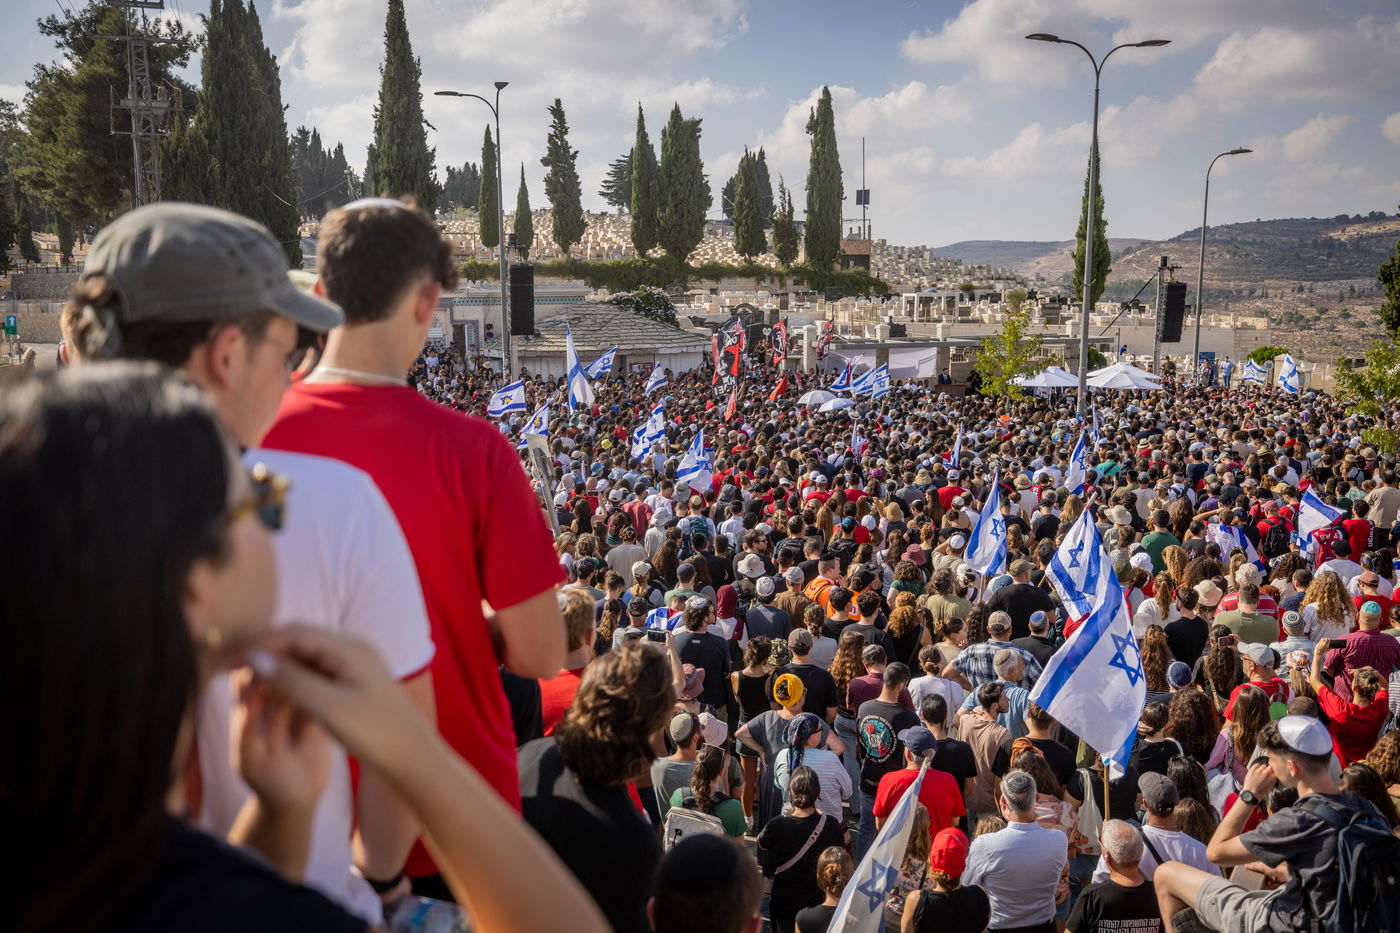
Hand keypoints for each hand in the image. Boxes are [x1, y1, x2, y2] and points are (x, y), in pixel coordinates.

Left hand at [232, 669, 331, 813]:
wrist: (299, 799)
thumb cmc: (268, 783)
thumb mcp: (251, 762)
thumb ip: (247, 733)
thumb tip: (248, 700)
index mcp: (248, 708)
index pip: (249, 675)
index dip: (261, 663)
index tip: (275, 660)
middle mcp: (270, 701)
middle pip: (278, 669)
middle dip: (290, 661)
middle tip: (306, 655)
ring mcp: (295, 705)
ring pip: (301, 677)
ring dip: (312, 668)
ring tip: (327, 661)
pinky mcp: (318, 711)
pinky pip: (321, 691)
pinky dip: (328, 683)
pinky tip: (341, 675)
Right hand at [248, 626, 430, 769]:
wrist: (413, 758)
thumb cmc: (376, 734)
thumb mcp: (329, 708)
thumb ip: (292, 681)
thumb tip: (255, 656)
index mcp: (350, 648)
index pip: (294, 632)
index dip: (259, 644)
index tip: (228, 660)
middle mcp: (353, 648)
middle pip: (298, 640)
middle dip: (264, 653)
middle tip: (230, 670)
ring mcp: (354, 664)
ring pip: (304, 656)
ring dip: (277, 667)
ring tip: (247, 684)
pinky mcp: (353, 681)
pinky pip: (315, 671)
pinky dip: (292, 679)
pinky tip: (274, 694)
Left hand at [1241, 760, 1277, 798]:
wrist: (1251, 793)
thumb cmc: (1261, 791)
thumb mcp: (1271, 786)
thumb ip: (1273, 779)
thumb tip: (1274, 773)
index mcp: (1272, 778)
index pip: (1276, 770)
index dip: (1274, 771)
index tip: (1272, 773)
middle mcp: (1266, 773)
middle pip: (1270, 766)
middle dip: (1269, 769)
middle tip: (1266, 773)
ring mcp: (1259, 770)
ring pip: (1263, 765)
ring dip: (1262, 768)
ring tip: (1259, 773)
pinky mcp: (1252, 769)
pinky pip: (1256, 764)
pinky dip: (1256, 767)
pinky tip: (1255, 771)